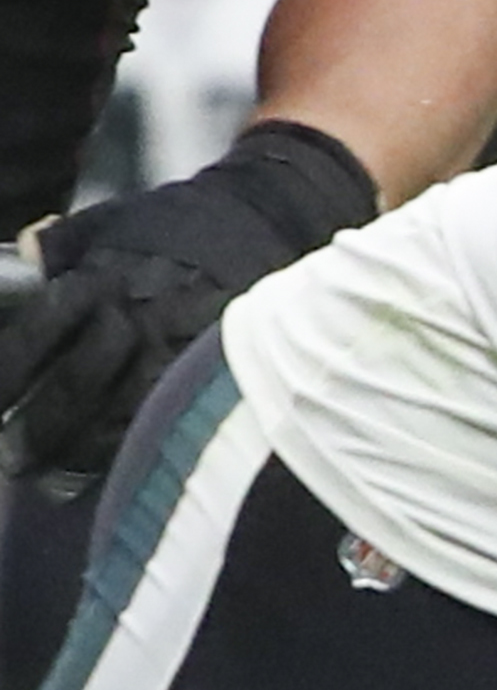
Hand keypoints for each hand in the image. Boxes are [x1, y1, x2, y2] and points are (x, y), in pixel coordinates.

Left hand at [0, 119, 372, 492]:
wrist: (276, 215)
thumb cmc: (191, 220)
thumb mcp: (118, 218)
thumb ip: (67, 242)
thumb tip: (28, 247)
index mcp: (100, 278)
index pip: (35, 338)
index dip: (7, 377)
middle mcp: (135, 316)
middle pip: (74, 387)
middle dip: (40, 428)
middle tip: (14, 457)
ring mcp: (177, 347)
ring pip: (119, 414)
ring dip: (83, 448)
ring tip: (56, 473)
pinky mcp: (217, 369)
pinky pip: (169, 418)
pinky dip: (139, 445)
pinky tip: (117, 461)